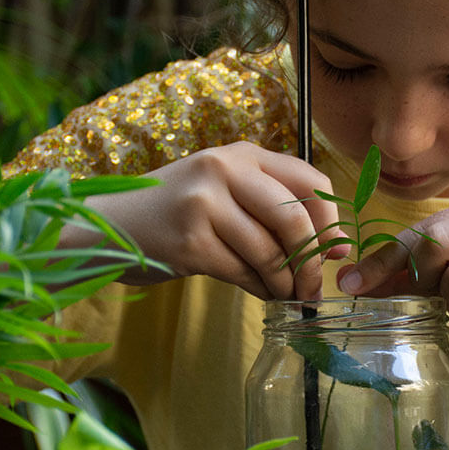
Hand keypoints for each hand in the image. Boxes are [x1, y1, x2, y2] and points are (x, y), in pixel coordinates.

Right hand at [68, 141, 345, 299]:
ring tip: (284, 295)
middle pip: (295, 218)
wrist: (109, 227)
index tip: (338, 253)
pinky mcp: (189, 240)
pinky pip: (243, 273)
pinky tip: (259, 293)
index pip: (310, 180)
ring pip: (269, 251)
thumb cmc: (178, 213)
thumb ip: (276, 208)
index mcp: (242, 154)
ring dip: (284, 283)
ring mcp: (204, 203)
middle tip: (313, 289)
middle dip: (312, 262)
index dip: (332, 221)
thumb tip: (339, 248)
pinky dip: (259, 290)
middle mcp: (224, 170)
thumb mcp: (226, 193)